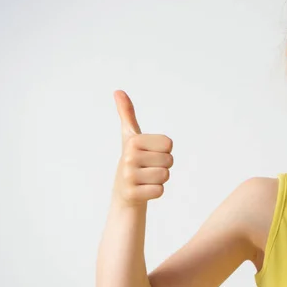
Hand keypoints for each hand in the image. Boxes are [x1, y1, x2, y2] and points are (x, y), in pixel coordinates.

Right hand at [113, 90, 173, 206]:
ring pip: (165, 175)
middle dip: (162, 166)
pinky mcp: (132, 194)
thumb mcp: (130, 137)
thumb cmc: (132, 161)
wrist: (123, 193)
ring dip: (159, 179)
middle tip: (147, 169)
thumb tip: (118, 91)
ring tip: (145, 179)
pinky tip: (143, 190)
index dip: (163, 151)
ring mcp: (128, 177)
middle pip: (169, 160)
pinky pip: (160, 191)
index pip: (169, 144)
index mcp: (133, 141)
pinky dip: (155, 192)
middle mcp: (128, 157)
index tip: (149, 155)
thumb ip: (127, 114)